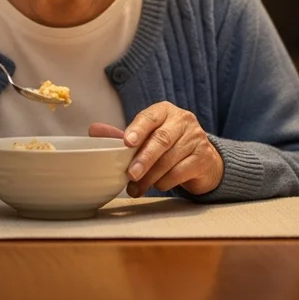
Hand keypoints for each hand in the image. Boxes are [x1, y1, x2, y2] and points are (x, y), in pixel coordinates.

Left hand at [89, 101, 223, 196]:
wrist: (202, 160)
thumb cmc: (167, 146)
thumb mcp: (146, 137)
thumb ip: (122, 135)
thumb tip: (94, 130)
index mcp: (165, 111)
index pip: (149, 117)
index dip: (137, 129)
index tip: (126, 143)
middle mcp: (183, 121)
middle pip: (161, 139)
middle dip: (143, 159)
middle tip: (130, 174)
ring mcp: (196, 138)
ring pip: (170, 159)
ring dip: (150, 177)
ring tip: (136, 188)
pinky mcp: (204, 158)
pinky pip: (181, 172)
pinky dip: (166, 182)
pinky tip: (158, 185)